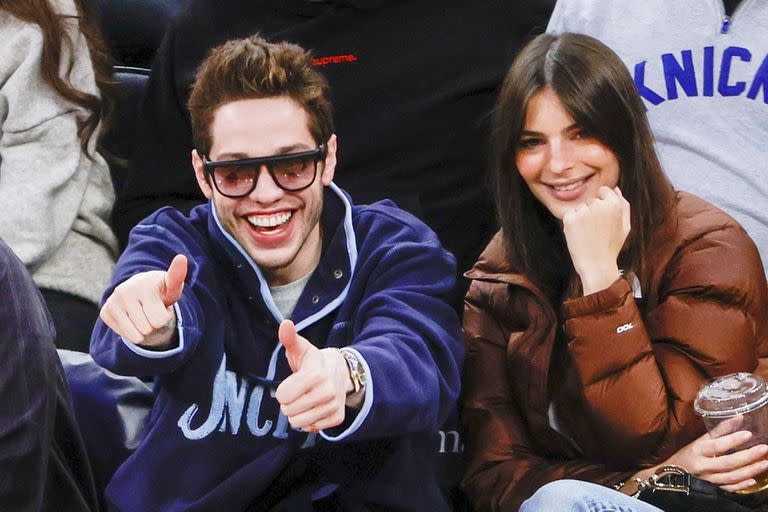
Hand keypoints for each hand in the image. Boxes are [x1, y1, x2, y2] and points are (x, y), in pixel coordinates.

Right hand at [100, 254, 186, 348]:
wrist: (140, 289)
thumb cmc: (160, 290)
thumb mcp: (172, 286)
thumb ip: (177, 276)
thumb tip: (181, 257)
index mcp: (143, 285)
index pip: (159, 320)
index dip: (164, 317)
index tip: (161, 305)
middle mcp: (124, 291)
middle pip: (148, 329)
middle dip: (153, 323)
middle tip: (151, 310)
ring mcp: (112, 301)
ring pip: (136, 335)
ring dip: (143, 329)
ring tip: (143, 314)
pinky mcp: (105, 312)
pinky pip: (124, 335)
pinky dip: (131, 331)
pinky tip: (132, 317)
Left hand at [274, 320, 353, 431]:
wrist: (340, 372)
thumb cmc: (313, 362)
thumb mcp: (301, 349)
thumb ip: (290, 338)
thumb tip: (285, 324)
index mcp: (315, 375)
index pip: (282, 396)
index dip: (283, 390)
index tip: (293, 382)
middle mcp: (327, 392)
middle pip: (288, 411)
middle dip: (289, 403)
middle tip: (299, 392)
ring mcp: (333, 406)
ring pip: (298, 423)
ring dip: (297, 413)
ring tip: (306, 400)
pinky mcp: (337, 418)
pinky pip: (310, 428)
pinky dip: (309, 420)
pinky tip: (315, 407)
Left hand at [562, 186, 629, 294]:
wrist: (596, 265)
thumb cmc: (611, 246)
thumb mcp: (625, 226)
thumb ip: (623, 205)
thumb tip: (615, 189)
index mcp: (615, 204)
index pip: (603, 191)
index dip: (602, 204)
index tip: (602, 218)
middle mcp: (599, 205)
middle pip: (591, 201)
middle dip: (592, 212)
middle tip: (597, 231)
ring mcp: (583, 211)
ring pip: (580, 208)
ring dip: (582, 218)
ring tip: (588, 234)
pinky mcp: (569, 219)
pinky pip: (570, 214)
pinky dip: (572, 223)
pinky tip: (579, 235)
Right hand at [623, 416, 767, 494]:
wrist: (671, 475)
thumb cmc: (687, 455)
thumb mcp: (699, 441)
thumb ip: (719, 431)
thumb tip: (739, 417)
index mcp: (697, 450)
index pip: (716, 445)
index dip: (732, 440)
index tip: (748, 434)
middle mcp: (702, 466)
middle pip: (727, 463)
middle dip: (747, 457)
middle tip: (764, 449)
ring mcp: (708, 479)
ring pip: (731, 477)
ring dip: (750, 471)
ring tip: (765, 463)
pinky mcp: (712, 489)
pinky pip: (729, 488)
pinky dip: (741, 485)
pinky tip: (753, 480)